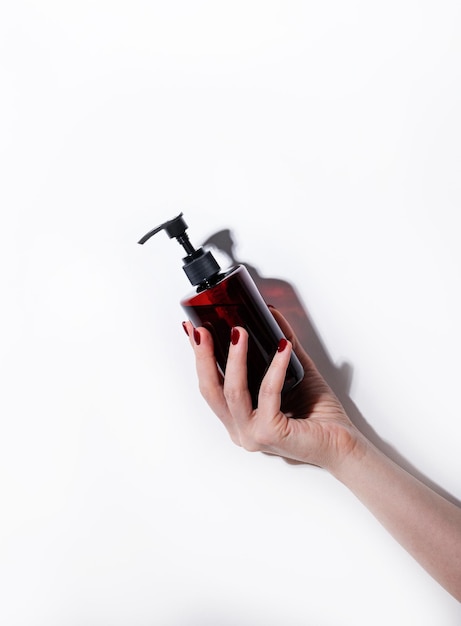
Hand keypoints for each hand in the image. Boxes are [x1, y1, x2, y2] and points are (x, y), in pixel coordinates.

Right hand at [183, 308, 366, 471]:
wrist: (344, 445)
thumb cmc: (320, 416)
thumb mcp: (295, 371)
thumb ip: (279, 347)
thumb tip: (270, 314)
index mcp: (240, 419)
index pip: (211, 386)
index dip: (199, 357)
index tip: (192, 330)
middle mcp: (241, 430)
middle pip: (211, 390)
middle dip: (203, 356)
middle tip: (202, 328)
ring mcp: (252, 434)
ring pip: (232, 392)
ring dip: (234, 358)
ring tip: (238, 332)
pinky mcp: (271, 434)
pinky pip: (267, 393)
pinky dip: (275, 367)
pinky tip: (282, 348)